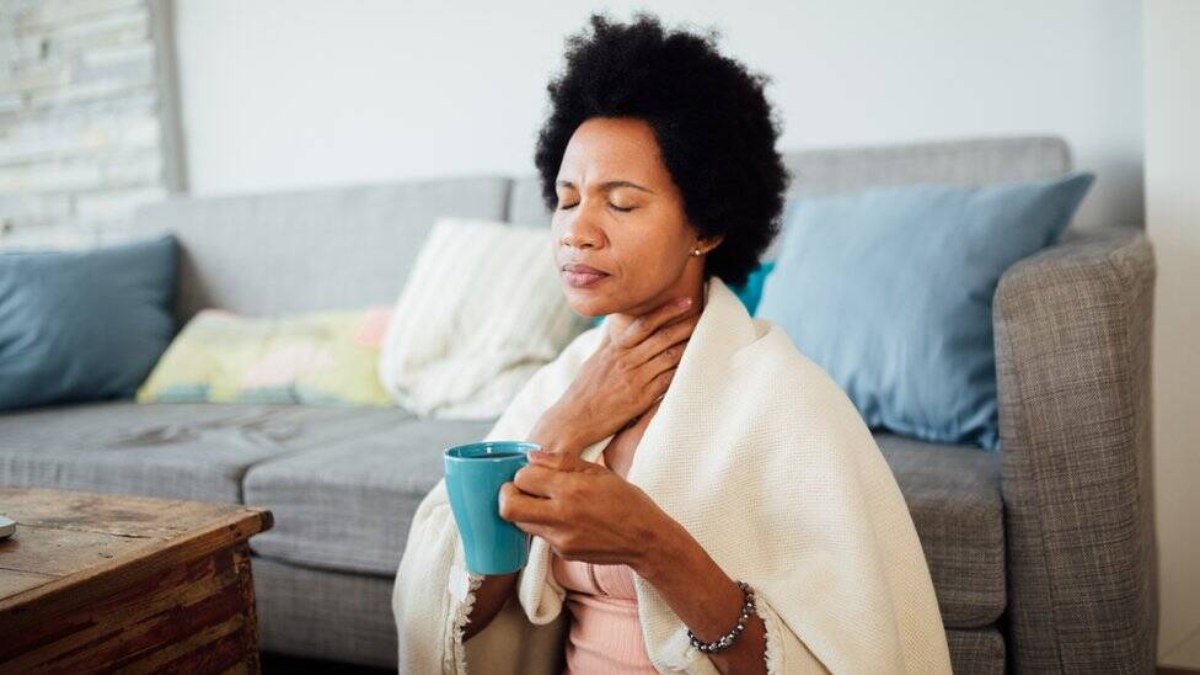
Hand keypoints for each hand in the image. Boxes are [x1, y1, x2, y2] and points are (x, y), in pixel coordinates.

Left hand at [498, 450, 671, 569]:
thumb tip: (531, 457)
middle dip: (507, 495)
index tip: (532, 473)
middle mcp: (561, 516)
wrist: (645, 539)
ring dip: (524, 510)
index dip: (522, 473)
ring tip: (542, 502)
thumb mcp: (597, 471)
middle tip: (519, 489)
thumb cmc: (625, 500)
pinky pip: (541, 536)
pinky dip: (544, 524)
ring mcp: (560, 539)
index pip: (522, 478)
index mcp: (571, 489)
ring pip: (520, 523)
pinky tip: (564, 518)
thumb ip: (561, 462)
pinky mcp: (563, 553)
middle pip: (508, 507)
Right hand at [531, 296, 699, 454]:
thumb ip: (608, 342)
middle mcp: (626, 361)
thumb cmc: (583, 391)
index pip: (643, 324)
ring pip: (668, 357)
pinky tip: (696, 366)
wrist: (573, 419)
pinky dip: (682, 371)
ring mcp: (634, 379)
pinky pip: (667, 381)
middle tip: (704, 313)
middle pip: (661, 337)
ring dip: (689, 345)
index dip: (666, 311)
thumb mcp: (594, 361)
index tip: (684, 300)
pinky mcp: (641, 399)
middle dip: (685, 324)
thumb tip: (616, 323)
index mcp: (615, 350)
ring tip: (708, 336)